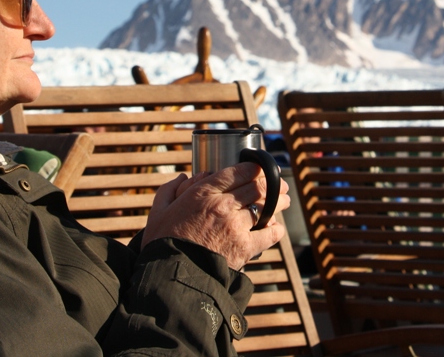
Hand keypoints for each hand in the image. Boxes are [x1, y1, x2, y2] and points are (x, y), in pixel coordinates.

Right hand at [142, 163, 290, 269]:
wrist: (171, 275)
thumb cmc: (163, 244)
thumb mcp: (158, 212)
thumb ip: (169, 190)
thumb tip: (183, 178)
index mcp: (203, 193)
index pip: (238, 171)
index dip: (255, 168)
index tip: (262, 168)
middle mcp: (223, 205)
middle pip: (256, 186)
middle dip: (271, 183)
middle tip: (279, 185)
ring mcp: (236, 226)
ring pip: (266, 206)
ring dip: (279, 202)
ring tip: (285, 200)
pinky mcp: (245, 248)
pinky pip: (269, 234)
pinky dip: (276, 230)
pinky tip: (278, 228)